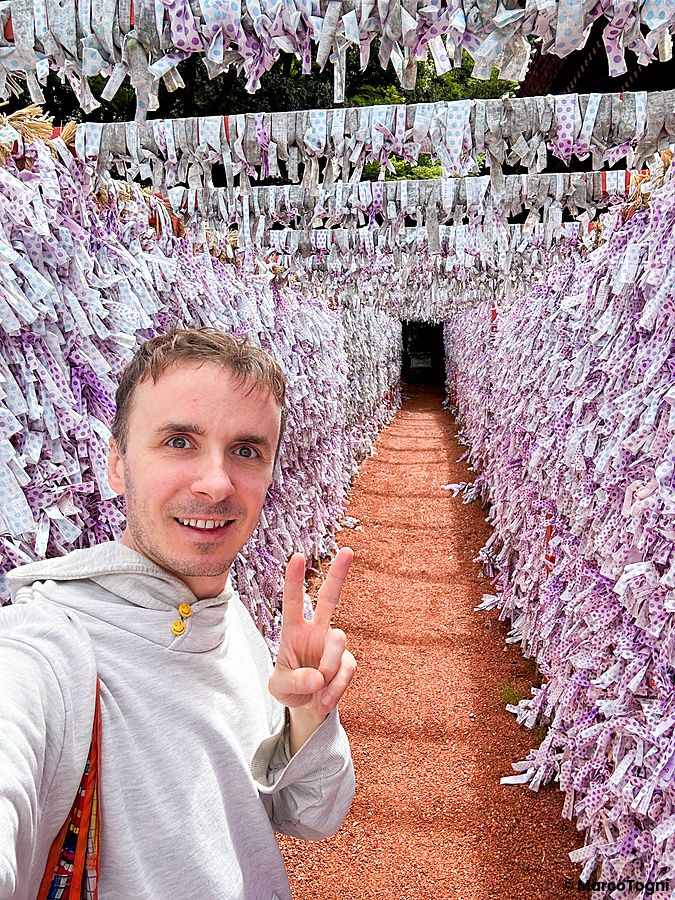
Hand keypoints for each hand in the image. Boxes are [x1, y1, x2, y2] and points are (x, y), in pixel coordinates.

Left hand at [269, 548, 356, 752]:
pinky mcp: (347, 661)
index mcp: (292, 630)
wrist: (308, 706)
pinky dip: (334, 688)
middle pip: (329, 598)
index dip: (295, 580)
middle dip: (338, 574)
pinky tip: (324, 698)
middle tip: (349, 550)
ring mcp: (333, 645)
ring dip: (327, 667)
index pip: (293, 602)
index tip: (298, 557)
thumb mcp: (279, 687)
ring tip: (317, 688)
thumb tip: (319, 677)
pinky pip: (346, 670)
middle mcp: (315, 631)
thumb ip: (295, 681)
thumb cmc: (288, 688)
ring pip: (338, 641)